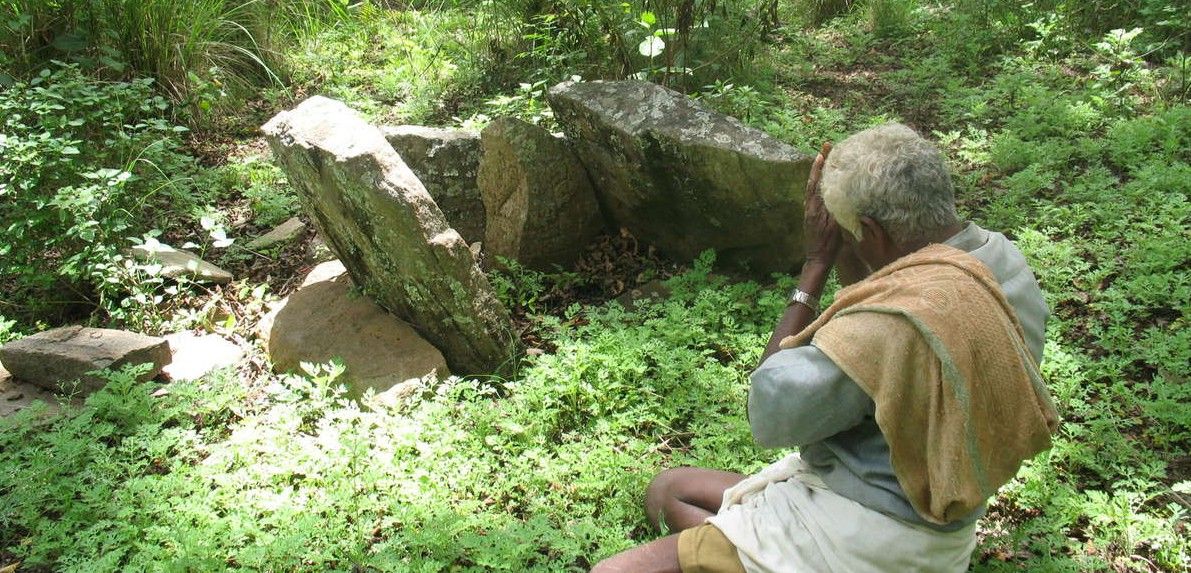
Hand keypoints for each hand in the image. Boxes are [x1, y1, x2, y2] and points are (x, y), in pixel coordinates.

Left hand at [803, 142, 840, 267]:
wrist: (817, 259)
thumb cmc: (829, 246)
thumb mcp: (837, 228)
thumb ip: (838, 210)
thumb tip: (841, 192)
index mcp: (815, 208)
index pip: (817, 182)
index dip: (820, 167)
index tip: (823, 152)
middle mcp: (810, 207)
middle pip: (814, 180)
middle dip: (820, 163)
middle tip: (825, 146)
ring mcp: (809, 210)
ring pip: (813, 186)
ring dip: (819, 172)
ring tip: (824, 157)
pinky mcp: (811, 215)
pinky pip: (814, 195)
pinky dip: (819, 183)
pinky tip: (824, 179)